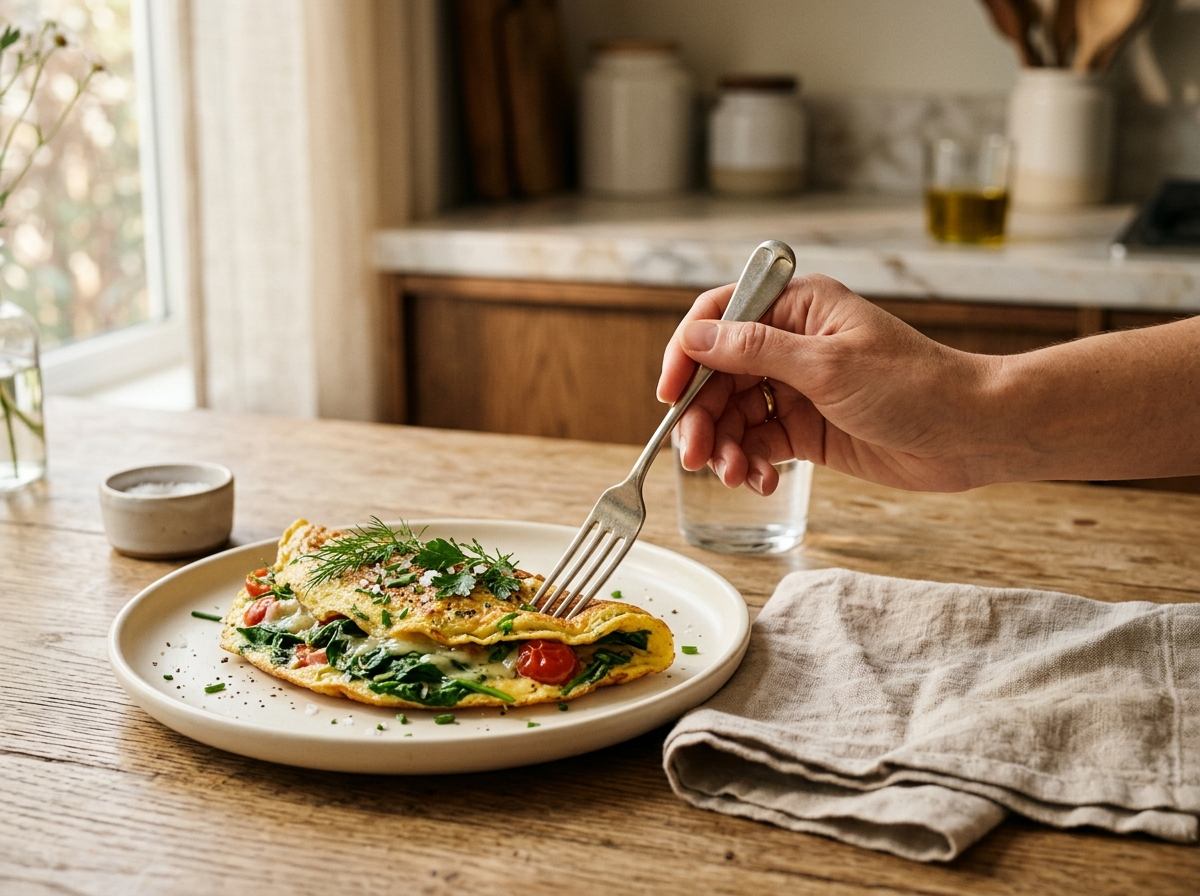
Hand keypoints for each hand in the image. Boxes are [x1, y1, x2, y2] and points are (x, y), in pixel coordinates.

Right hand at [657, 275, 1000, 493]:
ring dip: (724, 446)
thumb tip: (694, 338)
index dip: (686, 354)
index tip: (669, 393)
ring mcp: (797, 387)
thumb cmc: (915, 386)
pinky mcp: (806, 427)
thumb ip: (754, 351)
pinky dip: (751, 463)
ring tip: (736, 475)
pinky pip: (758, 443)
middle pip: (717, 375)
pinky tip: (762, 481)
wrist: (972, 434)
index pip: (718, 318)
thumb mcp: (828, 366)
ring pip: (733, 413)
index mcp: (796, 308)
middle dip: (702, 416)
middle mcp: (790, 343)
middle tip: (696, 455)